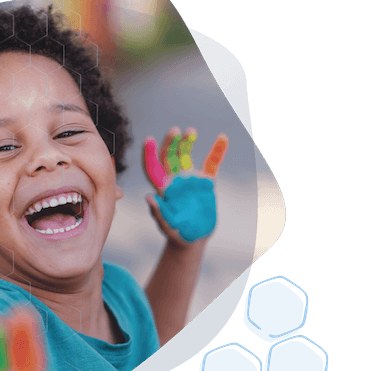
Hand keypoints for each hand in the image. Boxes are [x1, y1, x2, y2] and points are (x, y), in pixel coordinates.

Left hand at [143, 127, 227, 246]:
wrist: (193, 239)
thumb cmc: (176, 234)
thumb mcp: (167, 226)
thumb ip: (159, 213)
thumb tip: (149, 197)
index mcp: (162, 188)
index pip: (152, 168)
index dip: (149, 154)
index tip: (148, 140)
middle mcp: (174, 180)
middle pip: (168, 156)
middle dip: (170, 143)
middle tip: (175, 131)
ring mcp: (189, 179)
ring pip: (186, 155)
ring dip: (187, 142)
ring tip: (191, 131)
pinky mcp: (205, 182)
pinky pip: (212, 163)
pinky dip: (217, 151)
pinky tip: (222, 138)